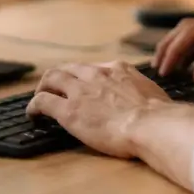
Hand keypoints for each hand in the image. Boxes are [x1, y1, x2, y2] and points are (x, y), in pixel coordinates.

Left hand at [25, 60, 193, 158]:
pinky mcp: (69, 110)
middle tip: (53, 88)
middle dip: (58, 77)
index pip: (94, 68)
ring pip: (51, 78)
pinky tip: (32, 114)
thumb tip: (153, 104)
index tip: (82, 86)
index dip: (84, 77)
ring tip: (39, 98)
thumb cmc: (160, 116)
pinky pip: (42, 101)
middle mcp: (96, 75)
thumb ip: (144, 93)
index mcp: (118, 69)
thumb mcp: (154, 94)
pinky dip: (34, 106)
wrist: (152, 125)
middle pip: (69, 68)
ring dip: (43, 87)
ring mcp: (80, 91)